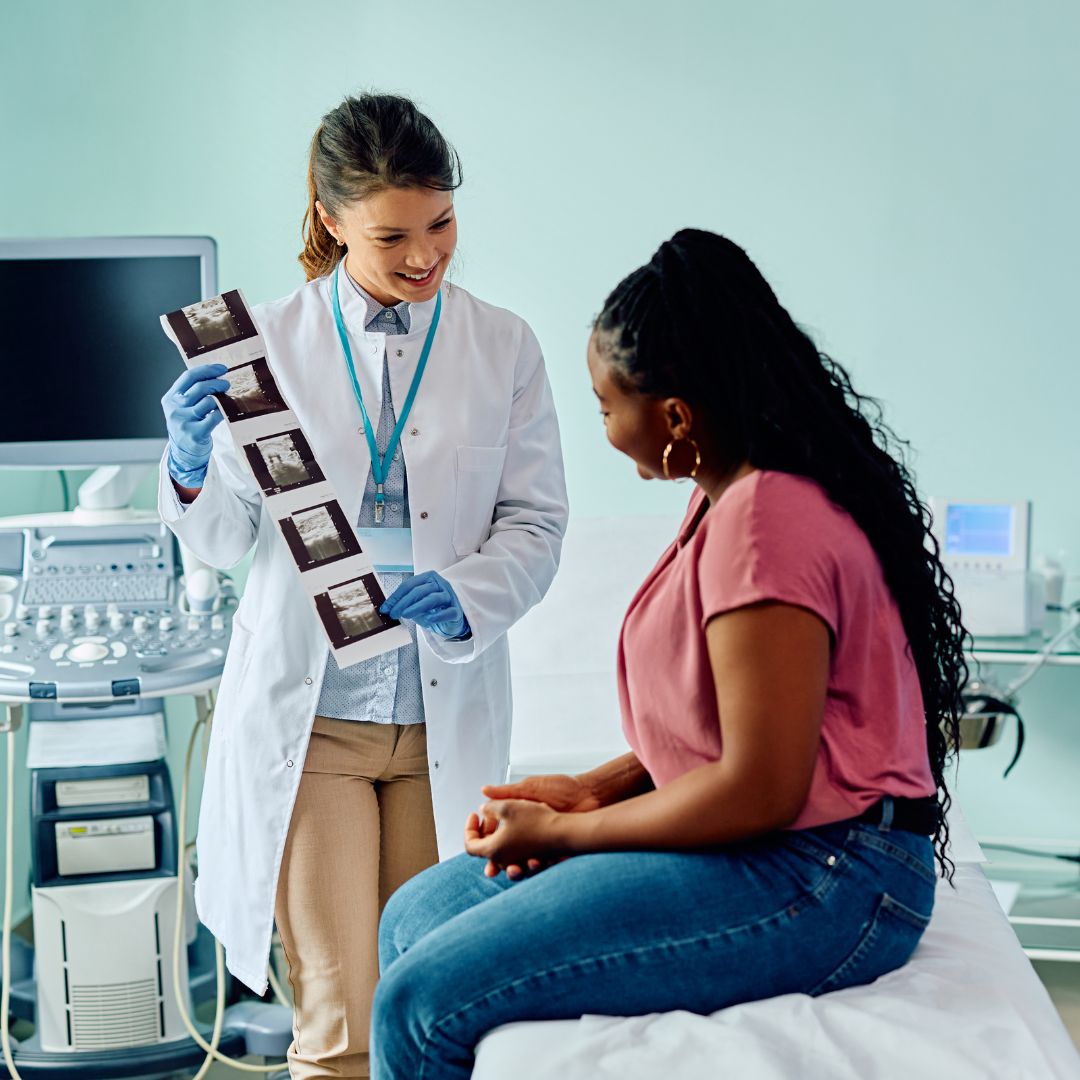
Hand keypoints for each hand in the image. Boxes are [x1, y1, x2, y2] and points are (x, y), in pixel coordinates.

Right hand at [161, 363, 229, 487]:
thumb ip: (192, 393)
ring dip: (222, 398)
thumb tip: (216, 376)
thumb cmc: (187, 426)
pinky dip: (224, 412)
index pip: (189, 377)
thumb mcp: (182, 408)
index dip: (207, 370)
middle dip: (217, 383)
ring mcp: (184, 421)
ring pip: (209, 401)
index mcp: (170, 398)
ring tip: (228, 399)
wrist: (184, 454)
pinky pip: (215, 417)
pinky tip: (228, 411)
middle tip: (227, 384)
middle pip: (200, 387)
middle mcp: (175, 409)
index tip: (222, 368)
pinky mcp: (196, 433)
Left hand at [381, 571, 469, 638]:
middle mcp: (440, 585)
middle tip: (394, 613)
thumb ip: (405, 602)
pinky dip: (438, 615)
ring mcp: (449, 597)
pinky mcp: (456, 610)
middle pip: (420, 590)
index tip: (386, 607)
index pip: (409, 585)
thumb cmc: (433, 609)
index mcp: (429, 579)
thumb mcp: (417, 603)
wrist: (451, 620)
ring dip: (417, 607)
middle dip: (404, 602)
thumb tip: (388, 607)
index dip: (396, 596)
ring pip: (433, 599)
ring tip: (406, 615)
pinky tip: (429, 619)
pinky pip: (448, 611)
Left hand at [465, 800, 567, 875]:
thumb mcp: (507, 806)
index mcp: (493, 850)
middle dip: (484, 830)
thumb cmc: (537, 821)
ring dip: (499, 835)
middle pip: (485, 849)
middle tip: (490, 816)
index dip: (469, 828)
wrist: (564, 832)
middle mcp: (505, 861)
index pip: (470, 845)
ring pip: (500, 851)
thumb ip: (490, 807)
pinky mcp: (532, 859)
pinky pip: (516, 852)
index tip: (475, 814)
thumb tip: (484, 809)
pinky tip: (520, 824)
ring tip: (504, 820)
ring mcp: (519, 862)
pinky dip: (513, 840)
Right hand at [474, 774, 599, 878]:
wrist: (589, 795)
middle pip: (504, 853)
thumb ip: (507, 792)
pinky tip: (535, 864)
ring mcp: (539, 842)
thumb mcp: (531, 787)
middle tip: (492, 871)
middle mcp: (526, 831)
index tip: (480, 845)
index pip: (494, 832)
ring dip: (516, 869)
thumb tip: (483, 791)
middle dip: (497, 864)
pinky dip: (537, 867)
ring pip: (521, 863)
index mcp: (517, 814)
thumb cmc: (561, 787)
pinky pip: (542, 865)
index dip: (484, 840)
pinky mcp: (554, 850)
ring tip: (516, 870)